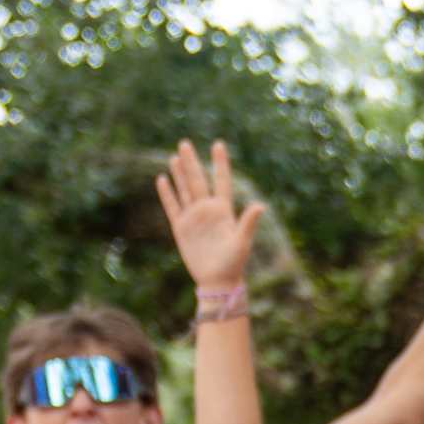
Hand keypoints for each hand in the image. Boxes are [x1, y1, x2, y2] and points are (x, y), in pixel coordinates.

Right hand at [154, 139, 269, 294]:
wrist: (217, 281)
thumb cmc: (234, 263)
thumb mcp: (242, 242)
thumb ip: (249, 223)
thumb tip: (260, 205)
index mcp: (223, 210)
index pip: (221, 180)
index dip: (219, 163)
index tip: (218, 145)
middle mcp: (208, 210)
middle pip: (198, 180)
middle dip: (192, 162)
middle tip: (185, 143)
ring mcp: (193, 218)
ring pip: (184, 190)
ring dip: (179, 174)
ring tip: (175, 156)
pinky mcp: (181, 227)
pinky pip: (173, 206)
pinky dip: (167, 193)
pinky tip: (162, 179)